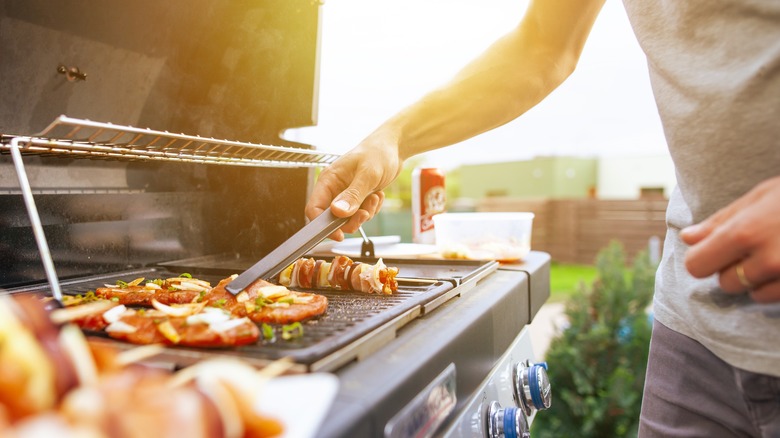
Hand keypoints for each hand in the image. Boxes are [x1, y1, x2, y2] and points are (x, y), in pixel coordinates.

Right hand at [304, 129, 402, 240]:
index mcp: (329, 180)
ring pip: (349, 218)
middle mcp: (335, 188)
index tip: (338, 234)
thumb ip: (353, 195)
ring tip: (374, 197)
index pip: (314, 208)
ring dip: (365, 213)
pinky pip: (361, 214)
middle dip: (351, 220)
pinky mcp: (358, 197)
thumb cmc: (379, 151)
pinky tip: (377, 195)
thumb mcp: (367, 174)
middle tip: (365, 213)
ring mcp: (346, 194)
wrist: (395, 147)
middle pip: (333, 218)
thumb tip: (338, 212)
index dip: (323, 225)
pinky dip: (371, 209)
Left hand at [681, 175, 779, 302]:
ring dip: (758, 279)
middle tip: (756, 246)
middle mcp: (766, 260)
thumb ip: (721, 221)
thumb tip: (687, 239)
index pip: (697, 266)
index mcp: (745, 233)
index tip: (714, 250)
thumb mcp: (761, 197)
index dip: (704, 258)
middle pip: (724, 283)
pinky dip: (777, 286)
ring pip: (751, 294)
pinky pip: (774, 299)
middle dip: (733, 268)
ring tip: (779, 252)